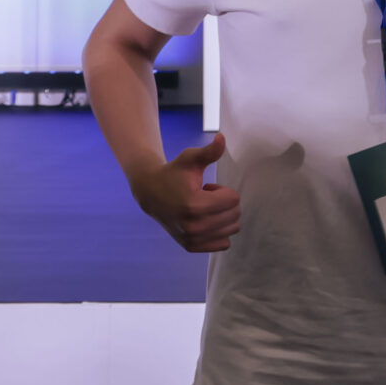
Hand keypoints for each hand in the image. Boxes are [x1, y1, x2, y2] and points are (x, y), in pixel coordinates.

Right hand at [130, 133, 241, 251]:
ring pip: (232, 229)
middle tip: (205, 197)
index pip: (234, 199)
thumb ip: (209, 151)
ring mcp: (192, 239)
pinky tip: (205, 221)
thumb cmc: (174, 173)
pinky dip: (220, 231)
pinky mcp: (191, 247)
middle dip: (225, 202)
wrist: (150, 193)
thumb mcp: (190, 159)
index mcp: (195, 205)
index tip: (206, 187)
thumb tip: (222, 137)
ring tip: (204, 208)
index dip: (223, 190)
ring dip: (223, 216)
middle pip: (235, 215)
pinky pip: (223, 243)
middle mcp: (194, 226)